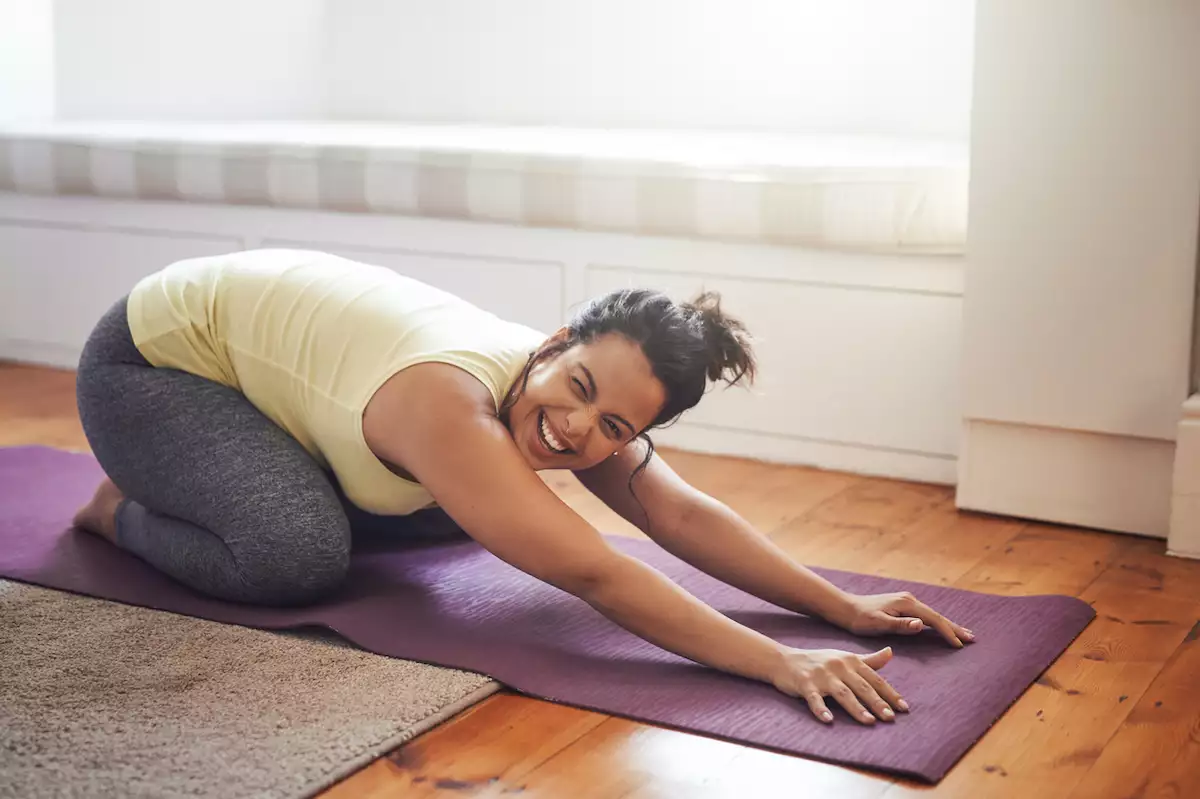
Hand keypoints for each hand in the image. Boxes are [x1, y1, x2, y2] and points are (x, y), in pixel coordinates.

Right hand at [772, 646, 905, 724]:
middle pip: (861, 687)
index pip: (874, 679)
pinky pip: (814, 698)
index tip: (904, 708)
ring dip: (856, 708)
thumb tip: (891, 652)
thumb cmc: (818, 661)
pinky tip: (829, 720)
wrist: (785, 660)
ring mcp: (821, 675)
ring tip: (869, 722)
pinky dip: (821, 709)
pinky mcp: (805, 684)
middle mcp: (838, 666)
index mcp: (850, 661)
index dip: (890, 694)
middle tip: (891, 718)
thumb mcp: (844, 658)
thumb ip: (869, 660)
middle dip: (877, 703)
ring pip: (843, 693)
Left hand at [842, 592, 974, 647]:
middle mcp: (909, 600)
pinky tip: (941, 627)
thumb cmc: (861, 620)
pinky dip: (937, 622)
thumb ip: (900, 625)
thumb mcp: (879, 624)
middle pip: (937, 616)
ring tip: (963, 634)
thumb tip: (920, 624)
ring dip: (948, 625)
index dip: (948, 632)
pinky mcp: (903, 605)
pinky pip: (925, 615)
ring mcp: (907, 601)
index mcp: (906, 604)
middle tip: (972, 639)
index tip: (960, 645)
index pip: (933, 620)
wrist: (846, 608)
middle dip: (954, 627)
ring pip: (932, 615)